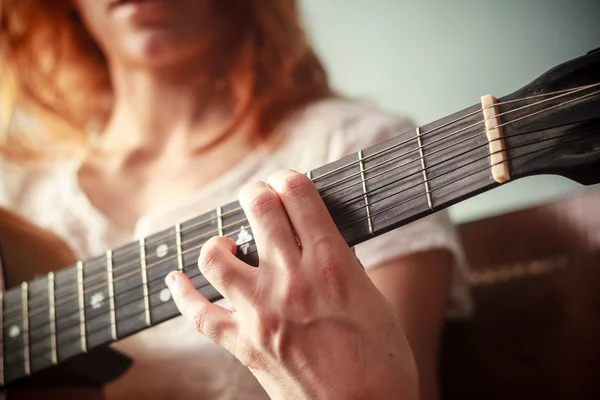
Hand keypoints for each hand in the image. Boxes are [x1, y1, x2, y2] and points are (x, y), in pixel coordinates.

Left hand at [166, 170, 418, 399]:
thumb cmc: (382, 364)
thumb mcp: (374, 300)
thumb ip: (340, 266)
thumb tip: (317, 243)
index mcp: (332, 265)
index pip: (298, 196)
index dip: (289, 180)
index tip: (287, 184)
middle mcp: (291, 281)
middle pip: (258, 209)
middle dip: (258, 194)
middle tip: (260, 199)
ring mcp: (261, 312)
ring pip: (216, 255)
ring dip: (221, 242)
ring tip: (230, 244)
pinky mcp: (243, 344)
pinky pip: (197, 314)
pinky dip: (181, 293)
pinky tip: (176, 280)